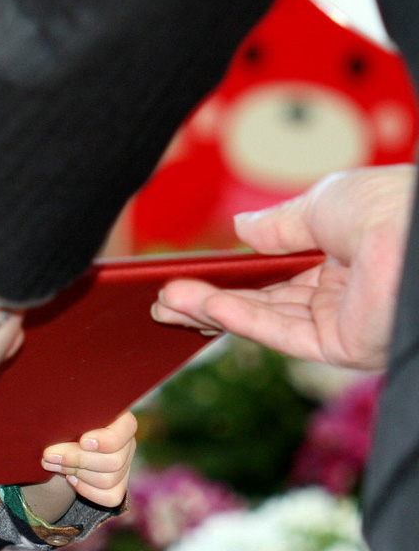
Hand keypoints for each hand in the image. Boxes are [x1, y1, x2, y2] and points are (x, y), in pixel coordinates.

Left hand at [31, 410, 135, 516]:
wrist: (56, 442)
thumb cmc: (60, 422)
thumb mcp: (64, 415)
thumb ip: (67, 418)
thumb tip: (57, 428)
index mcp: (119, 418)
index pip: (127, 428)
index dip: (105, 439)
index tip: (83, 441)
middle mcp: (127, 442)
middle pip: (113, 460)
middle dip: (77, 459)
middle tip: (48, 455)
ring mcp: (125, 465)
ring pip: (108, 480)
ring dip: (75, 473)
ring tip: (53, 463)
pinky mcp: (119, 485)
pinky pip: (110, 497)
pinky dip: (86, 490)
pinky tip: (70, 478)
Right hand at [152, 165, 413, 370]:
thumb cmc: (387, 205)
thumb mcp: (320, 202)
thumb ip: (278, 222)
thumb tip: (243, 228)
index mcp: (348, 250)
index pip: (279, 268)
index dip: (234, 271)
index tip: (193, 271)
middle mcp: (346, 289)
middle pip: (264, 298)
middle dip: (209, 297)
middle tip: (163, 297)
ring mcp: (344, 320)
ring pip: (265, 317)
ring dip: (211, 310)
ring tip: (165, 301)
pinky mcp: (343, 347)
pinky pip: (282, 334)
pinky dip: (240, 320)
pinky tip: (203, 307)